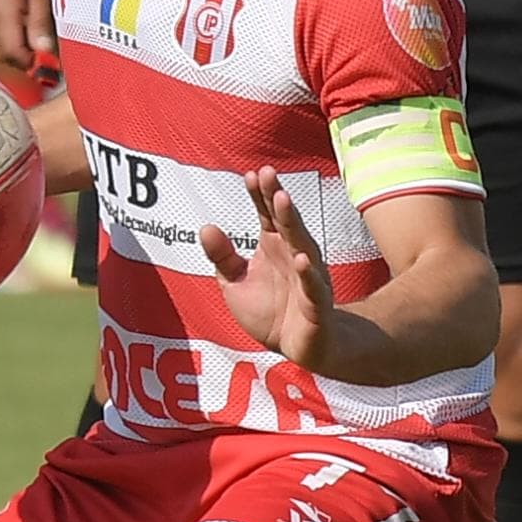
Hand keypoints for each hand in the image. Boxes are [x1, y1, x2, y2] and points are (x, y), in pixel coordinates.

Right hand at [0, 0, 56, 67]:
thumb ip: (41, 22)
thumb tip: (42, 55)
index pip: (12, 55)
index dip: (35, 65)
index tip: (58, 66)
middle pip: (5, 54)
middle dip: (29, 58)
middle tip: (56, 52)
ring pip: (3, 43)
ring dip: (25, 45)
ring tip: (50, 33)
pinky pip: (3, 29)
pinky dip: (20, 32)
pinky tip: (40, 20)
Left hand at [201, 167, 333, 365]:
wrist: (301, 348)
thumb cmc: (271, 311)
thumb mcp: (236, 283)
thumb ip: (222, 257)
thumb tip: (205, 227)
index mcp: (274, 246)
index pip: (267, 214)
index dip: (259, 195)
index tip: (251, 174)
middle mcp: (294, 255)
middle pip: (285, 222)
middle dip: (276, 197)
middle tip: (268, 173)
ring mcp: (308, 278)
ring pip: (301, 246)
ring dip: (292, 223)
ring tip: (282, 201)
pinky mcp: (316, 305)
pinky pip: (313, 287)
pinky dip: (308, 274)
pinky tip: (301, 260)